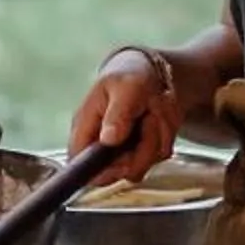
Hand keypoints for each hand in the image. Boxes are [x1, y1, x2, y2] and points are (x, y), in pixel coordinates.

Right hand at [68, 47, 179, 182]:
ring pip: (141, 166)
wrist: (152, 73)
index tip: (125, 154)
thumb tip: (108, 139)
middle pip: (117, 171)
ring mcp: (121, 152)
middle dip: (141, 148)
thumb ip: (117, 114)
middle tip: (148, 118)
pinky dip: (165, 138)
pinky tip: (158, 120)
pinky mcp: (140, 154)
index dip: (102, 169)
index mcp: (85, 127)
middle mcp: (100, 145)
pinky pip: (157, 158)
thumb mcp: (126, 88)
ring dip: (156, 139)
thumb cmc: (130, 77)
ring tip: (153, 113)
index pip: (80, 164)